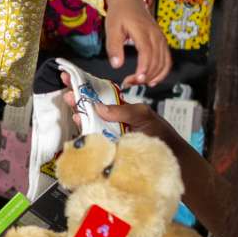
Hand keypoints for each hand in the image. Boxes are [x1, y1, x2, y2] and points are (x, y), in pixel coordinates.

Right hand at [59, 73, 181, 147]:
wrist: (170, 159)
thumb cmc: (160, 135)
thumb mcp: (143, 115)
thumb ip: (122, 110)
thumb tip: (98, 106)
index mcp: (120, 110)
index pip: (100, 95)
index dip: (85, 86)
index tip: (71, 77)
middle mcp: (111, 122)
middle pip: (90, 108)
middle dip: (78, 98)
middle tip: (68, 90)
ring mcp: (108, 136)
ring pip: (88, 122)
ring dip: (79, 112)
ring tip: (72, 102)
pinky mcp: (106, 150)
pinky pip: (92, 139)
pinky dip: (84, 130)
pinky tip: (80, 121)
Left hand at [102, 0, 170, 86]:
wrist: (128, 0)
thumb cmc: (120, 14)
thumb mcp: (111, 28)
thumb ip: (114, 46)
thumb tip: (116, 64)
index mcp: (142, 30)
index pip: (147, 52)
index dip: (145, 67)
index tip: (138, 78)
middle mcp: (155, 35)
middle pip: (156, 60)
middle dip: (146, 75)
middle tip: (131, 82)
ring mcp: (160, 38)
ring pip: (164, 62)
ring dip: (154, 76)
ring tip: (140, 83)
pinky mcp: (161, 41)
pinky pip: (167, 59)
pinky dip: (162, 71)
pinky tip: (153, 79)